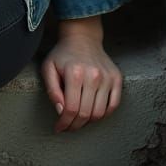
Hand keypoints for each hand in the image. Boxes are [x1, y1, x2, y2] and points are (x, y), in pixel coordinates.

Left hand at [40, 16, 121, 132]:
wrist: (82, 38)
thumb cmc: (63, 54)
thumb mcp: (48, 68)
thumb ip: (52, 91)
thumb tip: (61, 111)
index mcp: (75, 73)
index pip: (71, 109)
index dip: (64, 123)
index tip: (59, 128)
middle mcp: (93, 76)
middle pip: (86, 114)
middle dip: (75, 125)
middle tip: (68, 127)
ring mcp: (107, 77)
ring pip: (100, 113)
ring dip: (88, 122)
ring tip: (79, 120)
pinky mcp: (117, 79)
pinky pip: (113, 105)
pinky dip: (104, 114)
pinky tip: (93, 113)